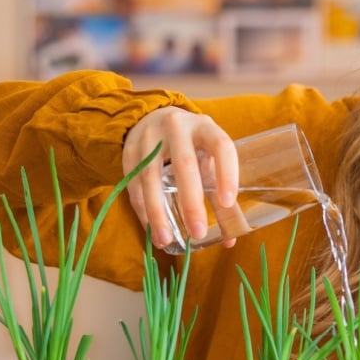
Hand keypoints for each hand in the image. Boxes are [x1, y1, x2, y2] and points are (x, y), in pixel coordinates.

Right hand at [122, 108, 239, 249]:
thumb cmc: (189, 146)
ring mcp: (149, 137)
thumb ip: (219, 193)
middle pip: (184, 165)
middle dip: (191, 202)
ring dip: (158, 212)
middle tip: (197, 233)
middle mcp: (177, 127)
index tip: (228, 203)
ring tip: (166, 240)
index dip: (227, 173)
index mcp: (204, 126)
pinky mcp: (129, 151)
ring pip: (151, 177)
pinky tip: (151, 229)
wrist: (152, 119)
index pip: (221, 146)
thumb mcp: (207, 158)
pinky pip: (133, 184)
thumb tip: (230, 238)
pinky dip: (142, 210)